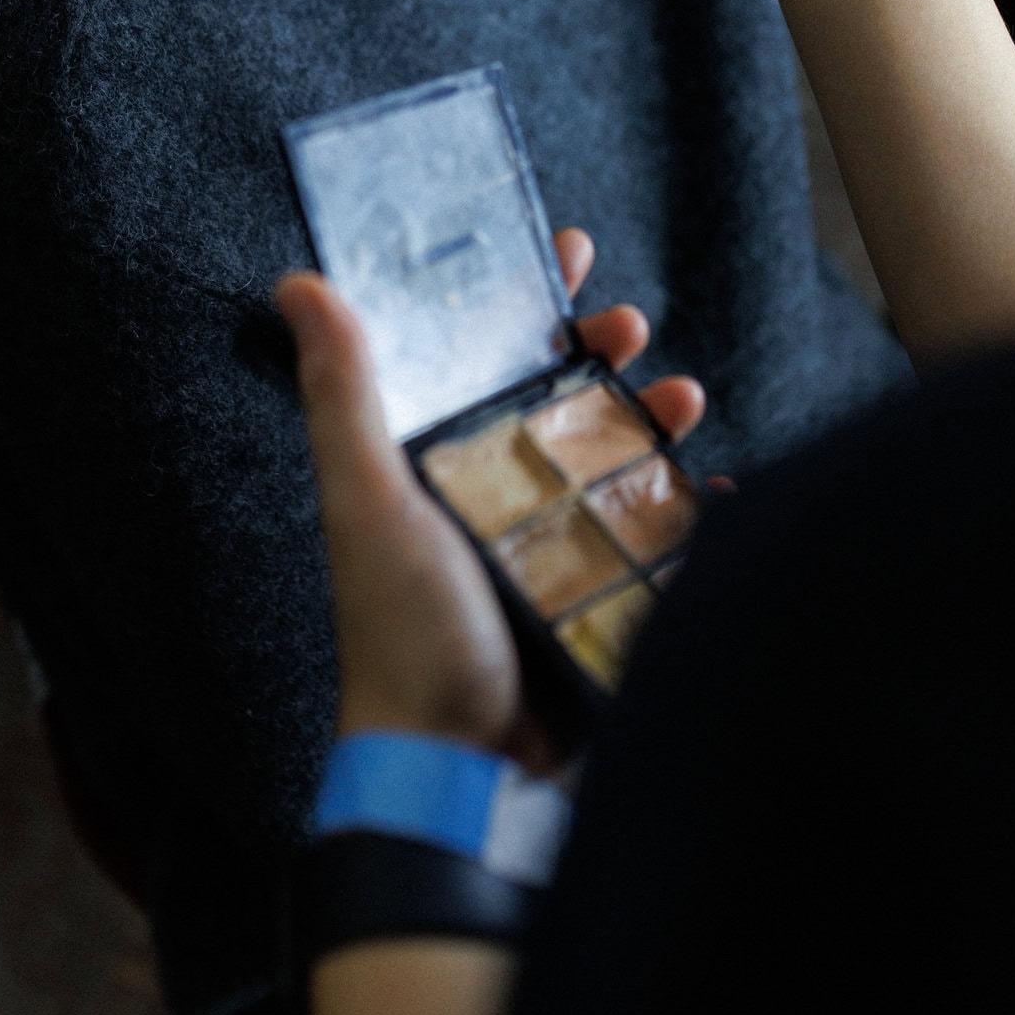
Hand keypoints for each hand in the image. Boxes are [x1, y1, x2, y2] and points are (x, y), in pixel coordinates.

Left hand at [278, 229, 702, 766]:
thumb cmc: (399, 629)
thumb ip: (342, 391)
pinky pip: (657, 536)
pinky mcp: (595, 594)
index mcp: (433, 459)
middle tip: (629, 322)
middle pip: (560, 392)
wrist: (454, 767)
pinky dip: (694, 510)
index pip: (482, 354)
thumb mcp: (368, 496)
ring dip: (654, 414)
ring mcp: (548, 544)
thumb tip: (298, 285)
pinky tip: (717, 491)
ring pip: (616, 453)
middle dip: (602, 348)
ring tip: (684, 395)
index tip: (566, 247)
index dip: (525, 297)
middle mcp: (490, 491)